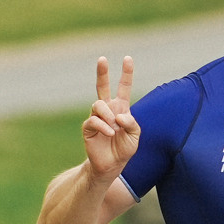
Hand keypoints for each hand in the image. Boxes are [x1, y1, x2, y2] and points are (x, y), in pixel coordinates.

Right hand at [83, 56, 139, 181]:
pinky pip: (94, 120)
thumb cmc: (124, 149)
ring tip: (114, 127)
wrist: (111, 165)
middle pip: (102, 86)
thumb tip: (119, 115)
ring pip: (98, 104)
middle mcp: (108, 109)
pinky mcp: (88, 128)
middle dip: (102, 72)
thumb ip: (131, 123)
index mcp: (121, 108)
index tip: (128, 58)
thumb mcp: (135, 136)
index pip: (124, 87)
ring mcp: (97, 118)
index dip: (126, 73)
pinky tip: (109, 134)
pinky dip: (103, 126)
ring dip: (108, 115)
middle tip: (102, 59)